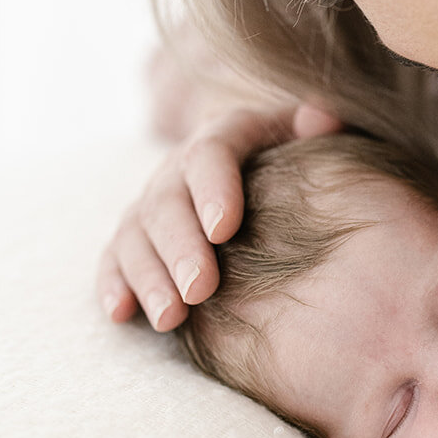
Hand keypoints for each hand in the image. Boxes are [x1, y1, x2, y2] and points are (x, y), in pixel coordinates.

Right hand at [95, 100, 341, 330]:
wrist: (255, 157)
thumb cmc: (292, 151)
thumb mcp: (305, 131)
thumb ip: (316, 125)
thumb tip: (323, 118)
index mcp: (224, 133)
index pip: (211, 153)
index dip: (215, 189)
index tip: (225, 230)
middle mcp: (180, 166)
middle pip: (168, 201)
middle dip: (181, 247)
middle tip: (199, 289)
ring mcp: (154, 199)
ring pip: (136, 234)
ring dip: (149, 277)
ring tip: (169, 319)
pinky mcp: (136, 234)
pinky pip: (115, 256)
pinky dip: (114, 284)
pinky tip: (120, 314)